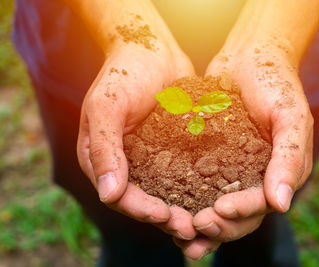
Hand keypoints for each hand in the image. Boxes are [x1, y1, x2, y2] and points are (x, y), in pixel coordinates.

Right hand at [76, 42, 197, 240]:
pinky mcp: (170, 149)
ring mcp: (148, 158)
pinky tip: (214, 195)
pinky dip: (194, 188)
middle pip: (143, 201)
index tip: (165, 217)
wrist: (152, 49)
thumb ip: (104, 149)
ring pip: (165, 193)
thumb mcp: (107, 106)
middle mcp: (125, 163)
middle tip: (191, 229)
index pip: (119, 196)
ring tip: (204, 221)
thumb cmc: (124, 73)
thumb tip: (109, 195)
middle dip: (166, 217)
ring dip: (183, 208)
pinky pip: (181, 173)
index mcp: (101, 158)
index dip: (140, 210)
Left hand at [175, 43, 313, 258]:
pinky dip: (188, 200)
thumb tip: (281, 205)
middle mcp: (257, 177)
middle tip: (195, 226)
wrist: (250, 57)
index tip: (218, 210)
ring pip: (218, 207)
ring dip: (203, 225)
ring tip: (181, 237)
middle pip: (240, 215)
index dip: (242, 212)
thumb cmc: (276, 84)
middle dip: (219, 225)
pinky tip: (170, 210)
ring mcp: (234, 170)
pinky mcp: (213, 158)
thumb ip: (289, 159)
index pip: (262, 204)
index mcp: (281, 172)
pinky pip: (200, 184)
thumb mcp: (290, 117)